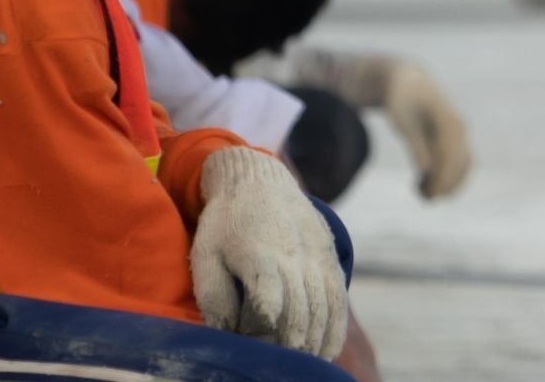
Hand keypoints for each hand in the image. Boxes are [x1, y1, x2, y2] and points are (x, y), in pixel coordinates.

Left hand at [191, 147, 348, 357]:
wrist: (259, 180)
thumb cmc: (225, 223)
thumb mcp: (205, 255)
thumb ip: (214, 297)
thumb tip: (228, 334)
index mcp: (258, 256)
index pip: (269, 306)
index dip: (264, 336)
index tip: (255, 350)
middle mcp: (293, 256)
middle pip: (300, 314)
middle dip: (289, 347)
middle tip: (278, 365)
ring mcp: (316, 257)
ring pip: (323, 310)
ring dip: (314, 344)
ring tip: (301, 365)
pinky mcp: (329, 258)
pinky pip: (339, 299)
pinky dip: (335, 330)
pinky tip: (326, 352)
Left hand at [384, 61, 472, 199]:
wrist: (407, 82)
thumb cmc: (401, 101)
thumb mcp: (403, 122)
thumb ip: (416, 145)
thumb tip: (426, 170)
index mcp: (448, 121)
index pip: (451, 157)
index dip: (442, 179)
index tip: (428, 196)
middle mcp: (459, 128)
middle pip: (460, 163)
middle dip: (445, 185)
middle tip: (424, 198)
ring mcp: (459, 133)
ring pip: (463, 165)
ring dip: (448, 183)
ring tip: (423, 193)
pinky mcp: (454, 138)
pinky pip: (458, 162)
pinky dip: (447, 176)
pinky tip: (426, 181)